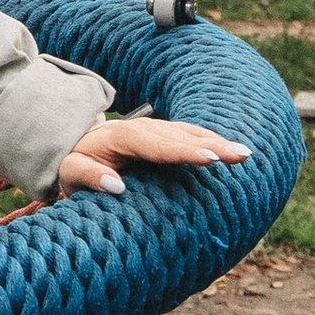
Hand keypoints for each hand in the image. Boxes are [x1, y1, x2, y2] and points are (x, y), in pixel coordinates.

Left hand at [60, 114, 250, 197]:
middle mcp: (142, 128)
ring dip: (218, 142)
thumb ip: (86, 176)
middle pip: (180, 135)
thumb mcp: (69, 171)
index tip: (208, 158)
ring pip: (190, 133)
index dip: (183, 151)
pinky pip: (191, 137)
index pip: (155, 143)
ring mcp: (156, 130)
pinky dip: (213, 143)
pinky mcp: (165, 136)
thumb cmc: (72, 164)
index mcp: (121, 137)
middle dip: (211, 145)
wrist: (74, 148)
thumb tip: (114, 186)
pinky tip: (234, 151)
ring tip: (245, 154)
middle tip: (240, 155)